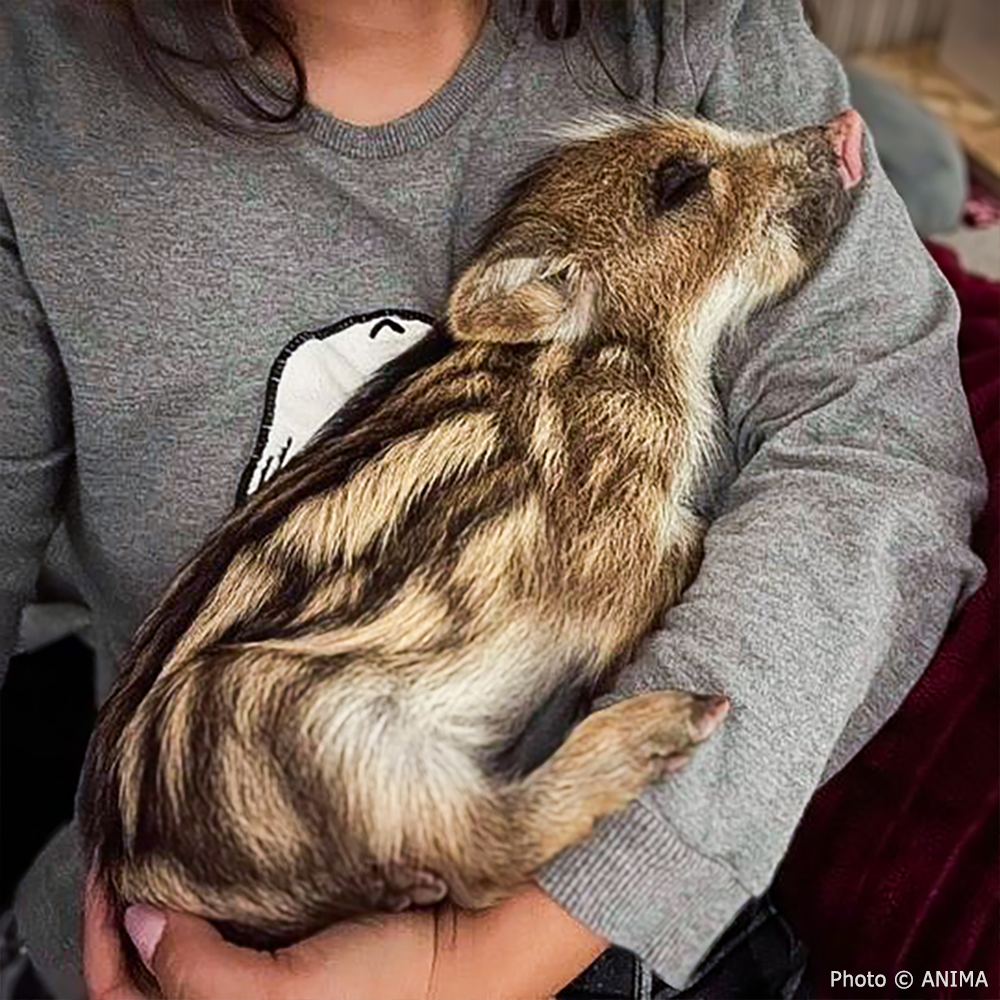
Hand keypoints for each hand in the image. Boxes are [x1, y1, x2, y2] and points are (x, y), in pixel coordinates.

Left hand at [83, 874, 606, 999]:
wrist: (476, 951)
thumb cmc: (398, 985)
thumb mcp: (290, 995)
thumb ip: (201, 974)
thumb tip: (138, 920)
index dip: (101, 941)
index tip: (105, 875)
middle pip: (152, 977)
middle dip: (127, 919)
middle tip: (123, 853)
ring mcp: (267, 982)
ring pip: (186, 950)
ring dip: (166, 903)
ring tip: (159, 847)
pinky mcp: (293, 949)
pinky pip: (227, 927)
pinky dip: (208, 894)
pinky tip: (212, 857)